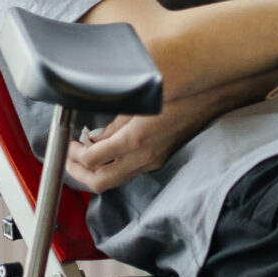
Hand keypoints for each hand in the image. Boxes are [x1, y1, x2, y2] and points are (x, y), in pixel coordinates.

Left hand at [67, 107, 203, 193]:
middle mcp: (143, 157)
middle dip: (78, 173)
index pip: (92, 160)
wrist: (208, 99)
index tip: (69, 144)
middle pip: (100, 182)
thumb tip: (96, 136)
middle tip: (69, 158)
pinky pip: (127, 173)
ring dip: (94, 172)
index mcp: (135, 140)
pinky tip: (107, 152)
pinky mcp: (157, 161)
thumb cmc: (175, 94)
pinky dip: (111, 167)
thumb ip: (114, 123)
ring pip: (113, 181)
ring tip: (85, 155)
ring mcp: (151, 162)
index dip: (74, 154)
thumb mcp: (136, 104)